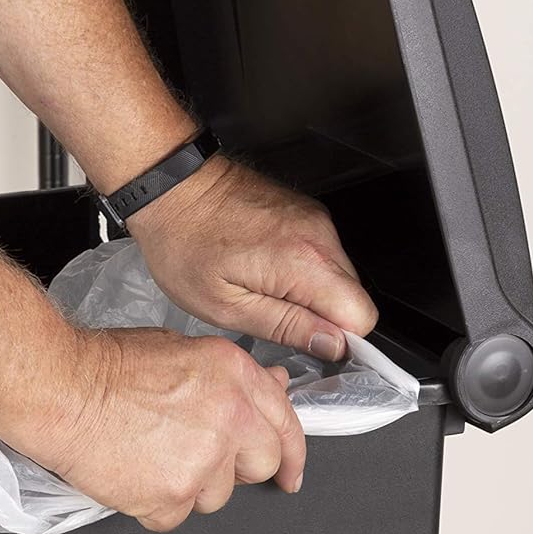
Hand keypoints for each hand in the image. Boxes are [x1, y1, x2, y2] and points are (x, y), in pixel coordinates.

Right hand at [14, 325, 305, 531]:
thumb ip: (236, 378)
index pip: (286, 424)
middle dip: (236, 467)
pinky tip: (134, 473)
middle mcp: (230, 419)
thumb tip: (275, 388)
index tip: (291, 472)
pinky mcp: (171, 498)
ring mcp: (203, 462)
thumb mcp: (184, 350)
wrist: (58, 389)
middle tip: (198, 457)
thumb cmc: (107, 365)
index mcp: (236, 377)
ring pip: (217, 496)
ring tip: (151, 453)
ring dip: (191, 485)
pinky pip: (176, 516)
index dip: (291, 453)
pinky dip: (156, 504)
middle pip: (262, 465)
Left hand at [128, 156, 378, 361]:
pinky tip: (264, 267)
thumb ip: (287, 328)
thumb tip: (331, 345)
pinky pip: (323, 256)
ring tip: (263, 287)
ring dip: (310, 294)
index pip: (361, 316)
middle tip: (272, 313)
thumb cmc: (184, 243)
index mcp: (304, 262)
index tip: (306, 340)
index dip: (338, 339)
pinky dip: (302, 271)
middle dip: (322, 316)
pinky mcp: (307, 212)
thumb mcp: (227, 306)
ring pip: (339, 278)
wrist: (171, 188)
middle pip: (354, 297)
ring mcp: (316, 219)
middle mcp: (319, 235)